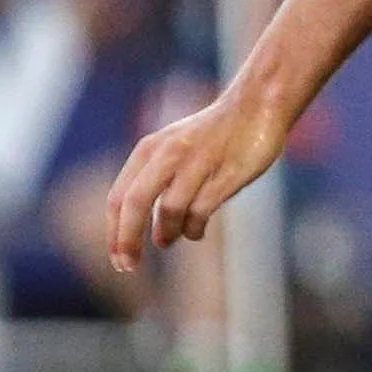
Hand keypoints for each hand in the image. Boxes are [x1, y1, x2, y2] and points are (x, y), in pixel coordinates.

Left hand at [103, 88, 290, 271]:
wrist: (256, 105)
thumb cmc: (213, 134)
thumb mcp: (172, 149)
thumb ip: (154, 182)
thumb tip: (146, 232)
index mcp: (149, 149)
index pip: (119, 197)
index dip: (115, 232)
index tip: (118, 259)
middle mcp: (168, 154)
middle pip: (135, 203)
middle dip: (128, 239)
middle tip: (128, 266)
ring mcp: (198, 163)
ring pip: (170, 210)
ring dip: (167, 232)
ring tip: (171, 239)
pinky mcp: (226, 173)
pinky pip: (201, 210)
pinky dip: (194, 228)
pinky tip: (196, 232)